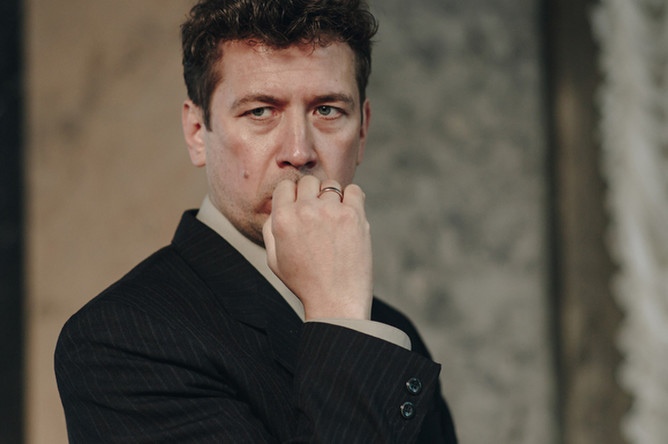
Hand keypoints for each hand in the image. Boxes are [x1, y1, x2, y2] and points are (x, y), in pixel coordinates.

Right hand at [263, 176, 372, 319]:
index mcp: (282, 219)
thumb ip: (270, 228)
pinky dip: (352, 198)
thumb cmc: (305, 282)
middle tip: (319, 215)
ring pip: (330, 185)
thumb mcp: (273, 259)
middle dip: (312, 195)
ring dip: (332, 198)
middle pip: (308, 182)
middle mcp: (305, 210)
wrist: (336, 301)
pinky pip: (354, 190)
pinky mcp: (353, 215)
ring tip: (334, 219)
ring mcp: (331, 211)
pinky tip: (349, 214)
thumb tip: (277, 206)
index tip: (301, 208)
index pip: (286, 186)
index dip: (293, 196)